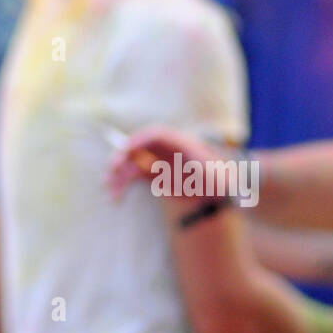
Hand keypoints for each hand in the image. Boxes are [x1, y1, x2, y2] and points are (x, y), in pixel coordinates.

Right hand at [107, 125, 227, 201]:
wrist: (222, 195)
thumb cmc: (222, 185)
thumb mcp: (220, 182)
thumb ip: (209, 177)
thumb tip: (207, 181)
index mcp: (182, 145)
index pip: (156, 135)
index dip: (139, 140)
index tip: (126, 151)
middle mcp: (167, 150)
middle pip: (139, 147)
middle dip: (123, 156)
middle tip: (112, 169)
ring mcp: (159, 161)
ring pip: (132, 163)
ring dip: (118, 174)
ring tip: (111, 190)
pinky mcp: (154, 174)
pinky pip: (133, 176)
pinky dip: (122, 184)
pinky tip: (116, 197)